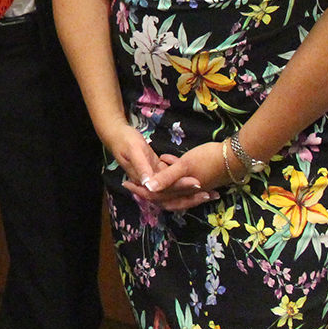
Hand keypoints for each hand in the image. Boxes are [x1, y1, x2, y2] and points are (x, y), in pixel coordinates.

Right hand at [103, 125, 217, 212]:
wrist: (116, 133)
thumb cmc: (124, 140)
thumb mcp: (133, 151)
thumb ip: (142, 168)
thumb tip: (150, 185)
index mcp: (143, 180)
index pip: (164, 190)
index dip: (180, 188)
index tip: (197, 182)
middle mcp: (150, 183)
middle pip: (171, 195)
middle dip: (190, 195)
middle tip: (211, 194)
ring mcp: (154, 177)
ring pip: (174, 189)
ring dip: (190, 191)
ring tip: (210, 192)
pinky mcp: (157, 170)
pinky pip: (173, 180)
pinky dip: (184, 180)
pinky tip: (198, 176)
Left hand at [127, 148, 221, 211]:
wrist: (236, 156)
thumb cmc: (209, 160)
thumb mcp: (185, 166)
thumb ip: (167, 177)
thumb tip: (148, 187)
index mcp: (182, 191)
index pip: (156, 196)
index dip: (140, 191)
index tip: (126, 183)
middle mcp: (187, 192)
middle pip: (163, 194)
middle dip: (148, 188)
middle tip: (132, 181)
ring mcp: (195, 185)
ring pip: (172, 186)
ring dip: (161, 181)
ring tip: (148, 173)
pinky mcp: (201, 175)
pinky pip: (181, 176)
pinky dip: (173, 170)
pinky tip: (168, 158)